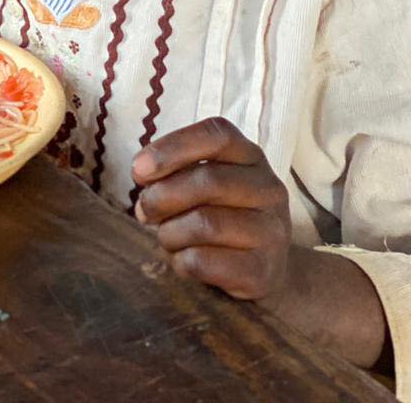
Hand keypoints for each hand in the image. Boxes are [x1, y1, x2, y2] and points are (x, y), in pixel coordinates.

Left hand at [131, 117, 292, 300]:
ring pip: (205, 224)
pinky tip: (184, 262)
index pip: (217, 135)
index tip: (138, 169)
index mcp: (251, 157)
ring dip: (170, 233)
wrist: (261, 275)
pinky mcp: (263, 271)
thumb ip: (175, 172)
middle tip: (143, 212)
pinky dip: (181, 262)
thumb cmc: (221, 220)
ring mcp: (272, 232)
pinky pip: (205, 262)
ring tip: (168, 239)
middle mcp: (269, 189)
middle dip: (161, 197)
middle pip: (208, 180)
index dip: (173, 146)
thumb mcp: (203, 187)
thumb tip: (142, 172)